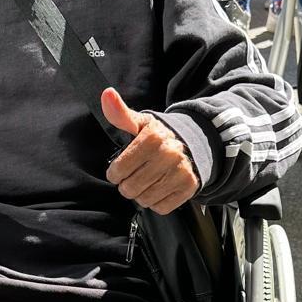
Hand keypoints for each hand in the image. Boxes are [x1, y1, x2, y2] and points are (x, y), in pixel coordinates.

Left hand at [102, 87, 199, 214]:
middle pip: (130, 188)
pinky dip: (157, 202)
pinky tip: (160, 188)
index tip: (121, 168)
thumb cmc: (159, 137)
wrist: (194, 143)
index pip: (119, 170)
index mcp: (152, 137)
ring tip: (147, 182)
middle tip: (134, 176)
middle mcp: (168, 154)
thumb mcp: (140, 123)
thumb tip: (107, 94)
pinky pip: (161, 207)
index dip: (115, 173)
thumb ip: (120, 114)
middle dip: (127, 185)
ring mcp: (180, 171)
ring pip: (144, 200)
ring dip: (141, 194)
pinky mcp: (189, 187)